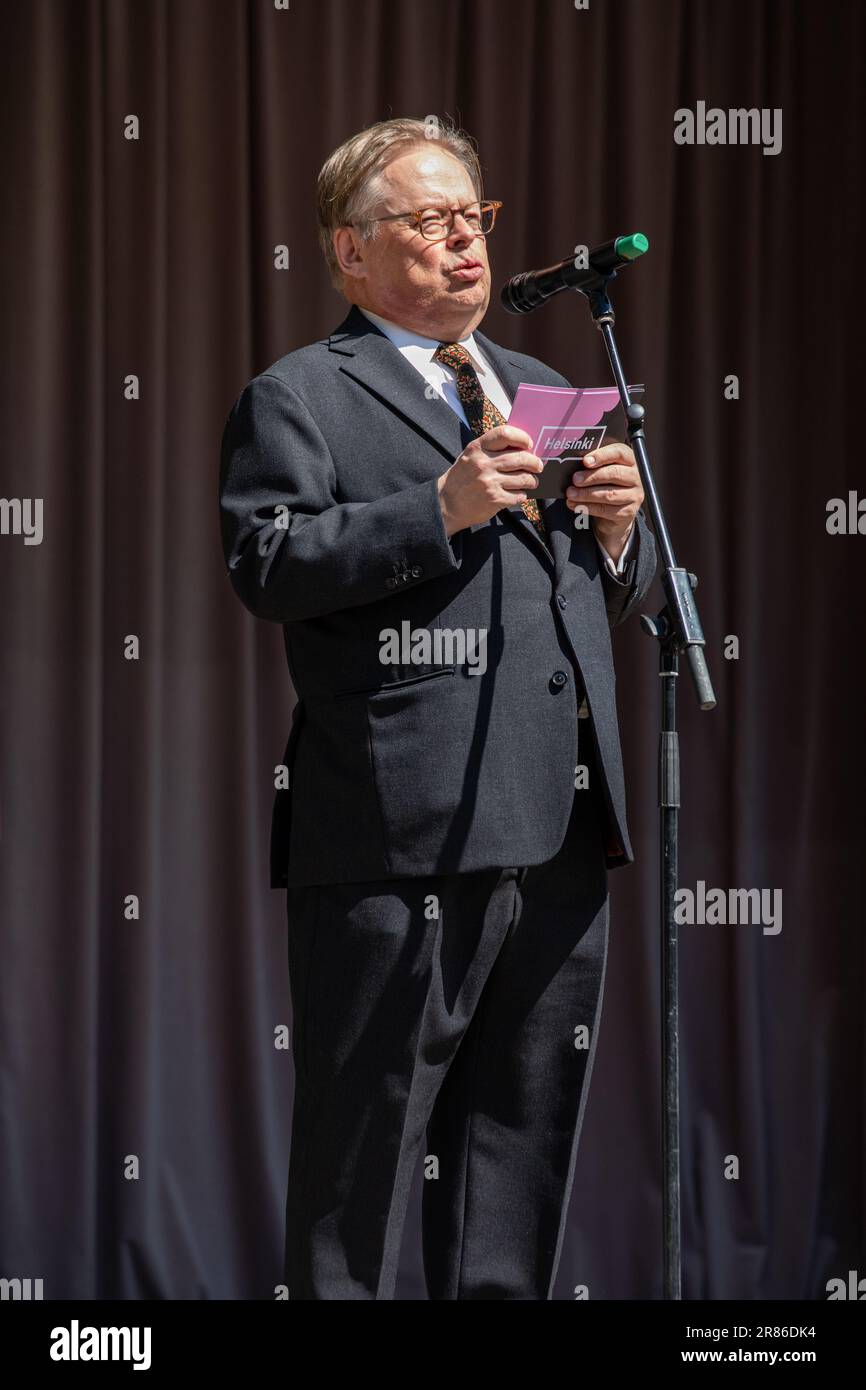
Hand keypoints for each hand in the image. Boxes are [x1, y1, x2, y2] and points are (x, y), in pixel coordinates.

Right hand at [437, 425, 543, 536]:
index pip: (505, 434)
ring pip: (524, 478)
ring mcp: (490, 482)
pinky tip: (518, 493)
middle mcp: (484, 464)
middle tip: (538, 465)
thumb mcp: (470, 456)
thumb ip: (490, 449)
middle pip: (521, 457)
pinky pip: (519, 495)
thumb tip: (521, 447)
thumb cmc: (462, 478)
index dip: (522, 437)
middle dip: (534, 462)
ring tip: (531, 481)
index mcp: (477, 448)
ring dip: (531, 480)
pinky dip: (522, 494)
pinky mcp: (495, 500)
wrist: (447, 503)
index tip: (528, 444)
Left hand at [565, 442, 642, 562]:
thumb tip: (573, 464)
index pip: (619, 452)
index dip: (602, 455)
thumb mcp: (601, 471)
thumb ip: (593, 465)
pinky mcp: (628, 512)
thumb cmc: (606, 485)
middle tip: (575, 479)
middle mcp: (636, 477)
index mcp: (630, 460)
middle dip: (591, 477)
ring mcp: (634, 495)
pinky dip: (587, 507)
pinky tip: (575, 505)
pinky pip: (606, 510)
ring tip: (571, 493)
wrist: (614, 512)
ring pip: (609, 494)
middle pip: (615, 473)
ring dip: (586, 494)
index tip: (585, 461)